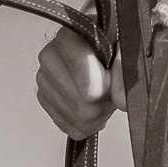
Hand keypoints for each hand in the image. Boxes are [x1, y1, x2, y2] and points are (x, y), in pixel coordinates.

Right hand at [35, 24, 123, 138]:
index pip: (88, 87)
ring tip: (101, 92)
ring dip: (97, 113)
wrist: (95, 44)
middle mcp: (50, 57)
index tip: (113, 78)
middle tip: (110, 87)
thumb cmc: (110, 41)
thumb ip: (124, 72)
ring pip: (78, 121)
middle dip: (104, 104)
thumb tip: (121, 101)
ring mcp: (44, 79)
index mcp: (69, 39)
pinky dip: (86, 121)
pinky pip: (70, 127)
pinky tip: (91, 101)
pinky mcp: (43, 97)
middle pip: (83, 109)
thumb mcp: (124, 46)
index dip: (107, 89)